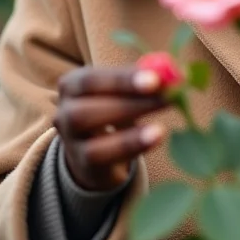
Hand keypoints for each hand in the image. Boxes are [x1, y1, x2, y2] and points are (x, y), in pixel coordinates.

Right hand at [55, 66, 168, 191]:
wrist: (92, 150)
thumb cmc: (112, 107)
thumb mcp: (121, 90)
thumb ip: (142, 80)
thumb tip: (176, 72)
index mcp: (72, 84)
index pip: (92, 79)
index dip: (123, 79)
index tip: (156, 78)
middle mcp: (64, 112)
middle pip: (88, 108)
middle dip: (130, 103)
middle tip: (167, 97)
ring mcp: (71, 143)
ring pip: (94, 141)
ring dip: (131, 135)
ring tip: (161, 129)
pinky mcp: (84, 166)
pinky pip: (105, 160)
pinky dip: (131, 148)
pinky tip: (154, 139)